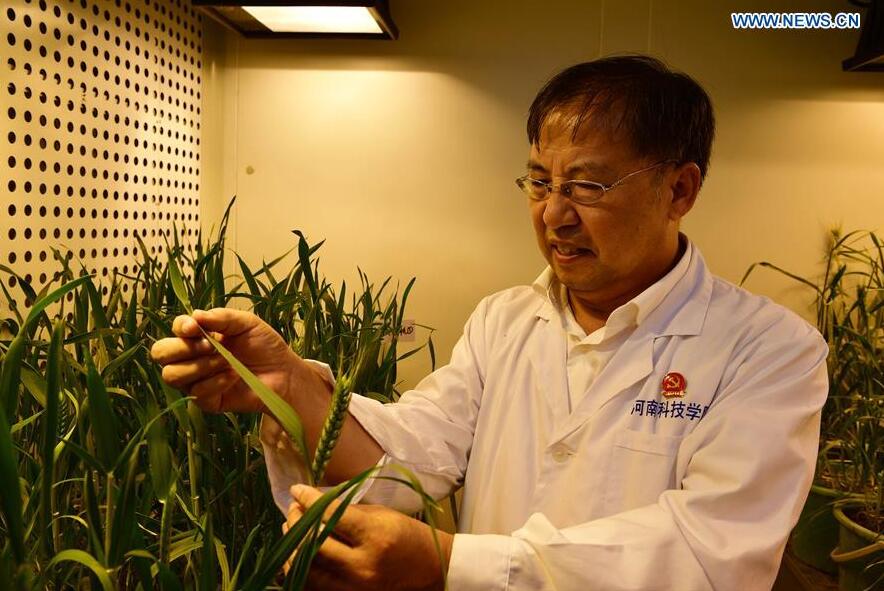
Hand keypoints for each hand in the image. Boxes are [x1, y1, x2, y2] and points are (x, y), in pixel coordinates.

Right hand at [150, 308, 316, 413]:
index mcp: (199, 336)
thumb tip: (195, 315)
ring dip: (199, 366)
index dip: (180, 327)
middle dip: (181, 348)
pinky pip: (196, 393)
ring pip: (172, 375)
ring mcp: (196, 380)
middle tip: (210, 346)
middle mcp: (192, 358)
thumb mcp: (247, 323)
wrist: (284, 373)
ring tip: (226, 361)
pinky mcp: (206, 400)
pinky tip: (233, 376)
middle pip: (161, 353)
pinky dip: (215, 382)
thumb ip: (221, 317)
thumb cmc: (265, 346)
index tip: (195, 328)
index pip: (175, 330)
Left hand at [283, 485, 452, 590]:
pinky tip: (299, 554)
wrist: (433, 570)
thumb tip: (314, 503)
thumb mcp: (382, 515)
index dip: (309, 500)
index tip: (297, 489)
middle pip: (313, 545)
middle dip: (297, 523)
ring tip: (292, 530)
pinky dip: (302, 569)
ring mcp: (355, 588)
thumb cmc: (409, 536)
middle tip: (293, 509)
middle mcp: (363, 566)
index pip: (331, 516)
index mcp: (376, 537)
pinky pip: (315, 587)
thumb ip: (347, 511)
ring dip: (294, 548)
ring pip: (308, 570)